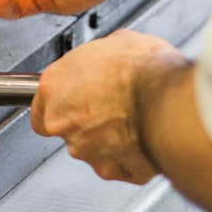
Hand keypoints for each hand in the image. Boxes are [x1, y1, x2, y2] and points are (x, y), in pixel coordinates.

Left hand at [30, 29, 189, 184]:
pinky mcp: (111, 170)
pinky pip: (117, 166)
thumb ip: (99, 58)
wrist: (172, 102)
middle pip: (65, 128)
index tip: (73, 100)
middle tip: (112, 106)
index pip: (39, 105)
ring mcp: (86, 150)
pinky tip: (144, 138)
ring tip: (133, 120)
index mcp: (54, 87)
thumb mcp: (117, 41)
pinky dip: (129, 157)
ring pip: (90, 149)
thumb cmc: (145, 71)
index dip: (60, 103)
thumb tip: (108, 56)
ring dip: (108, 139)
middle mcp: (63, 123)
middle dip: (86, 121)